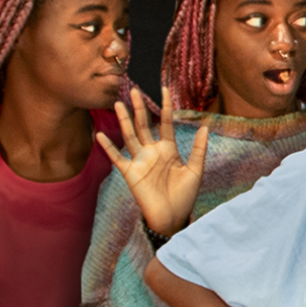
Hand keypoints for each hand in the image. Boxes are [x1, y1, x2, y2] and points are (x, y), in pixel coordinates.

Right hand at [96, 85, 211, 238]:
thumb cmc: (184, 196)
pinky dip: (108, 147)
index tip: (164, 89)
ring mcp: (140, 161)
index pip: (166, 122)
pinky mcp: (130, 173)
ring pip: (130, 136)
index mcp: (169, 149)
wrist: (172, 217)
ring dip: (124, 120)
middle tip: (134, 90)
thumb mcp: (195, 171)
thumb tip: (204, 127)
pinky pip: (117, 158)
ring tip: (118, 104)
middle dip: (139, 108)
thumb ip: (198, 149)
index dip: (165, 106)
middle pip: (144, 125)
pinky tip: (100, 135)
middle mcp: (152, 151)